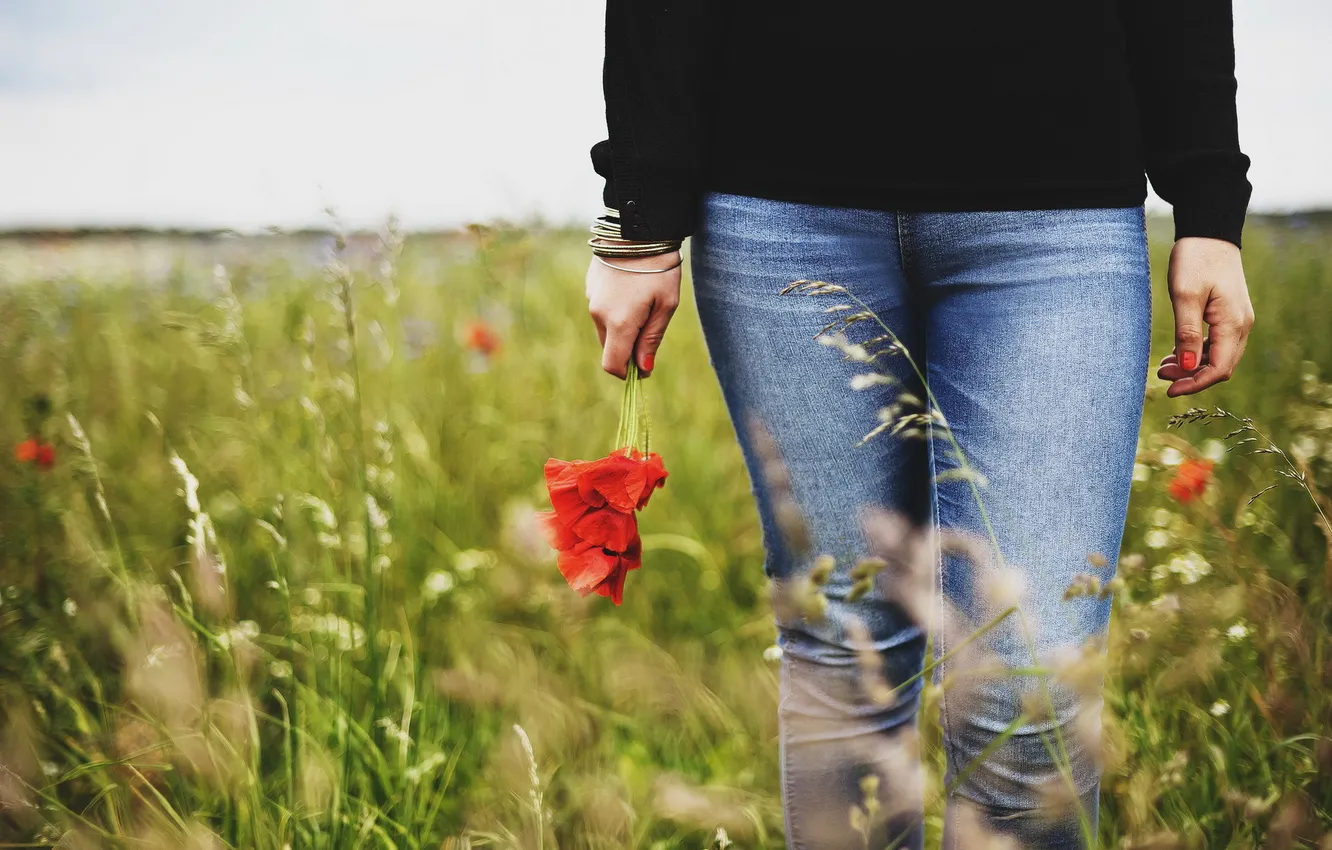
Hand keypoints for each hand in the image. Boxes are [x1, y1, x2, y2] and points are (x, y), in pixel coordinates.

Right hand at [585, 252, 681, 378]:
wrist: (638, 226)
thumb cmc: (659, 267)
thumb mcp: (666, 305)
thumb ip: (652, 338)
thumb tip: (643, 368)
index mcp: (619, 322)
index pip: (612, 365)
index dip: (628, 373)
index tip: (645, 365)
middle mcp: (599, 314)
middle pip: (609, 348)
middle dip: (627, 349)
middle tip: (650, 327)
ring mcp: (591, 299)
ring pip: (605, 329)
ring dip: (622, 328)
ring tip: (642, 303)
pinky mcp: (590, 287)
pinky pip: (601, 310)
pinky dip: (614, 311)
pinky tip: (631, 290)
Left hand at [1156, 237, 1254, 396]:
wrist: (1209, 233)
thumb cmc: (1195, 260)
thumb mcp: (1185, 296)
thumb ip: (1188, 334)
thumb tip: (1189, 368)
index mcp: (1233, 323)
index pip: (1219, 368)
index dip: (1195, 384)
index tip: (1170, 390)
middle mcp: (1241, 325)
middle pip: (1220, 366)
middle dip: (1192, 377)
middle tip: (1161, 376)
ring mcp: (1237, 320)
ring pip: (1218, 356)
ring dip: (1193, 366)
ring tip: (1164, 367)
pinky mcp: (1228, 314)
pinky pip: (1216, 343)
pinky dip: (1197, 353)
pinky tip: (1176, 354)